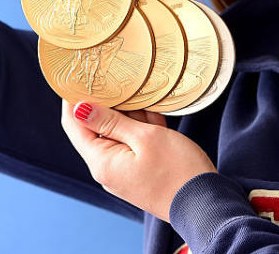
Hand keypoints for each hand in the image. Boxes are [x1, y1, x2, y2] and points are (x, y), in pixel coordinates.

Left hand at [61, 100, 217, 221]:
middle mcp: (106, 168)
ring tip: (151, 111)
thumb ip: (111, 121)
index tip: (80, 75)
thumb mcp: (146, 137)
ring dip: (132, 118)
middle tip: (129, 88)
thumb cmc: (178, 170)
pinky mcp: (137, 172)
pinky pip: (131, 144)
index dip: (72, 98)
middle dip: (112, 106)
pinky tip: (158, 125)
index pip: (73, 124)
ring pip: (117, 133)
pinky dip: (142, 131)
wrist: (205, 203)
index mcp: (101, 161)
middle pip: (96, 127)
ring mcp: (122, 171)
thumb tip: (79, 108)